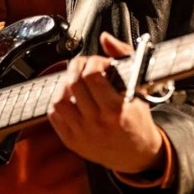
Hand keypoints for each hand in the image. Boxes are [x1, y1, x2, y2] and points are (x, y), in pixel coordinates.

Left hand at [47, 32, 165, 173]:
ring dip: (64, 84)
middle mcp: (97, 123)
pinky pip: (54, 115)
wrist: (137, 154)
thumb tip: (105, 38)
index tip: (101, 63)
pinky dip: (58, 101)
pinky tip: (70, 97)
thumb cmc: (138, 119)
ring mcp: (82, 133)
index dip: (93, 62)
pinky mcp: (71, 141)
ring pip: (59, 99)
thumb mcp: (139, 87)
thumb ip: (124, 57)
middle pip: (74, 83)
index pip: (92, 76)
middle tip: (84, 66)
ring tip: (75, 81)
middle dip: (77, 66)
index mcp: (116, 109)